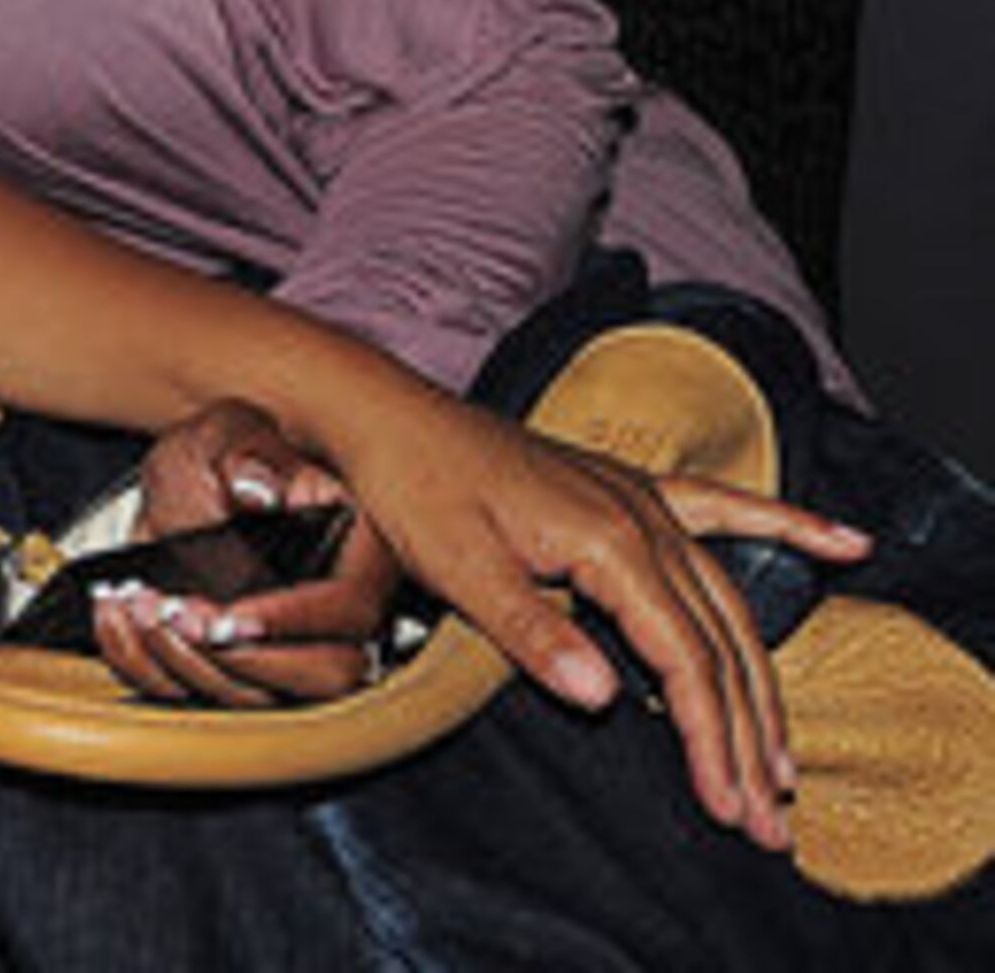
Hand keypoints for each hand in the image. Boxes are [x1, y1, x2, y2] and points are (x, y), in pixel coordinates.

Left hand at [89, 401, 401, 705]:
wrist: (176, 490)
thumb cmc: (218, 459)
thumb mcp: (228, 436)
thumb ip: (250, 455)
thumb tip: (263, 489)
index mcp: (353, 550)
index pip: (351, 608)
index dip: (295, 620)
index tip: (234, 615)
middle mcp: (333, 610)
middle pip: (325, 673)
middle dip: (242, 657)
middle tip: (180, 616)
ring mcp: (289, 647)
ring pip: (261, 694)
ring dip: (187, 662)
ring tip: (141, 605)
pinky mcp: (238, 669)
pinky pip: (202, 696)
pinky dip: (148, 667)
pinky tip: (119, 620)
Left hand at [323, 393, 865, 850]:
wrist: (388, 415)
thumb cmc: (413, 486)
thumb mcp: (459, 568)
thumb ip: (532, 633)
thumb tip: (604, 696)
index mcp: (611, 543)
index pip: (685, 661)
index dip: (710, 738)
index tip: (728, 803)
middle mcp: (645, 520)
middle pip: (720, 645)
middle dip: (748, 736)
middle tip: (771, 817)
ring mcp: (643, 502)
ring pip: (729, 605)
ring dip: (764, 683)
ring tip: (787, 758)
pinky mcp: (628, 492)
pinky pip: (727, 511)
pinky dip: (788, 527)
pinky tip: (845, 544)